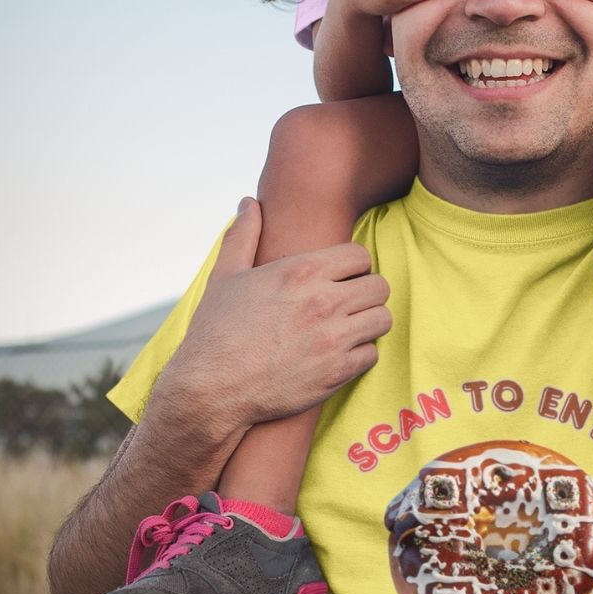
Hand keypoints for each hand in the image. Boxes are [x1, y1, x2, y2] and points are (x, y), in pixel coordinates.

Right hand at [155, 198, 391, 432]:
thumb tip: (248, 203)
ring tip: (348, 327)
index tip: (341, 278)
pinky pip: (372, 354)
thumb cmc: (215, 331)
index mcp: (301, 272)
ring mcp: (333, 338)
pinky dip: (360, 355)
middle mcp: (323, 301)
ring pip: (383, 319)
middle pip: (380, 286)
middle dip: (367, 293)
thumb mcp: (225, 276)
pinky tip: (339, 354)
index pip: (360, 255)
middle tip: (349, 304)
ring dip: (368, 323)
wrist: (209, 390)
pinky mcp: (337, 373)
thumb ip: (243, 235)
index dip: (353, 266)